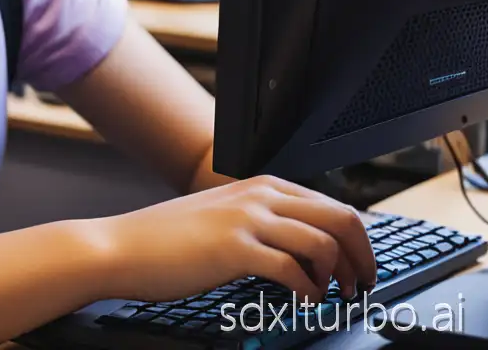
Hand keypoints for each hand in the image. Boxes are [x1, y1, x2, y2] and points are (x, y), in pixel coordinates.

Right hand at [92, 175, 376, 304]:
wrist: (125, 247)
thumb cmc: (170, 238)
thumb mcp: (223, 215)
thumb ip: (261, 219)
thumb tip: (305, 246)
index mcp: (260, 186)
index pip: (331, 204)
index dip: (358, 239)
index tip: (361, 266)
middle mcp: (259, 196)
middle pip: (340, 217)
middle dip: (362, 256)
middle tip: (362, 285)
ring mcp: (246, 220)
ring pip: (323, 242)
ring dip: (340, 276)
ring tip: (334, 296)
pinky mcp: (234, 249)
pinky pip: (292, 269)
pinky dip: (308, 291)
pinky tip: (303, 301)